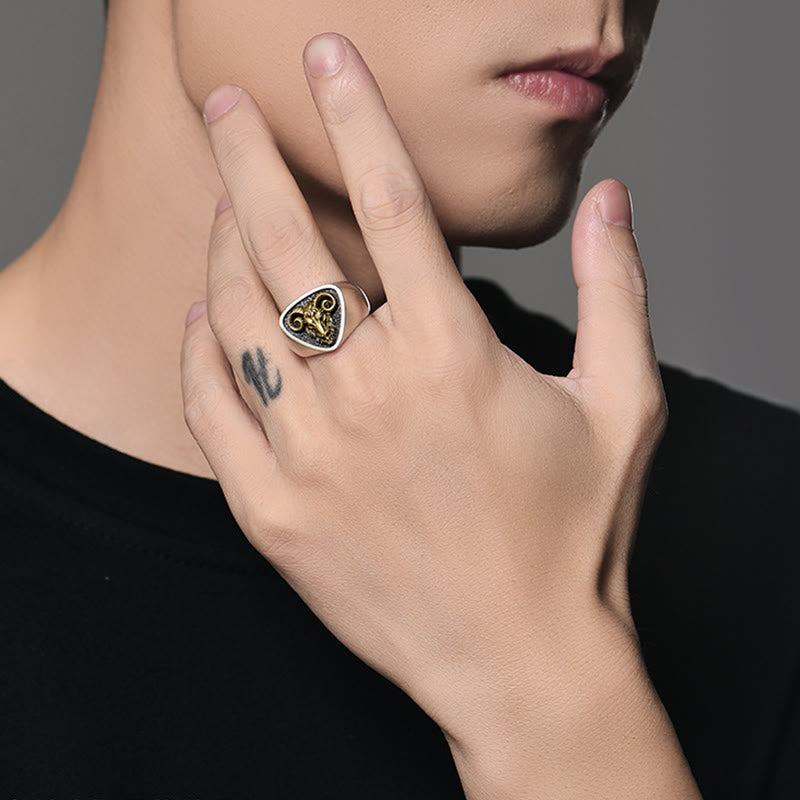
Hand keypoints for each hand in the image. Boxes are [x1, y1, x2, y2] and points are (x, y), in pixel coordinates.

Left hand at [181, 33, 697, 798]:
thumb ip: (619, 291)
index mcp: (454, 356)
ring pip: (236, 317)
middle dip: (246, 154)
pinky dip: (200, 349)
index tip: (329, 58)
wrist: (520, 660)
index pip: (391, 200)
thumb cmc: (576, 538)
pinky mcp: (271, 514)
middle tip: (223, 103)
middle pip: (284, 241)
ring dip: (222, 247)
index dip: (357, 113)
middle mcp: (369, 395)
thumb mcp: (625, 406)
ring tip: (224, 209)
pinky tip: (206, 318)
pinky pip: (210, 407)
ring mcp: (308, 457)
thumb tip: (612, 201)